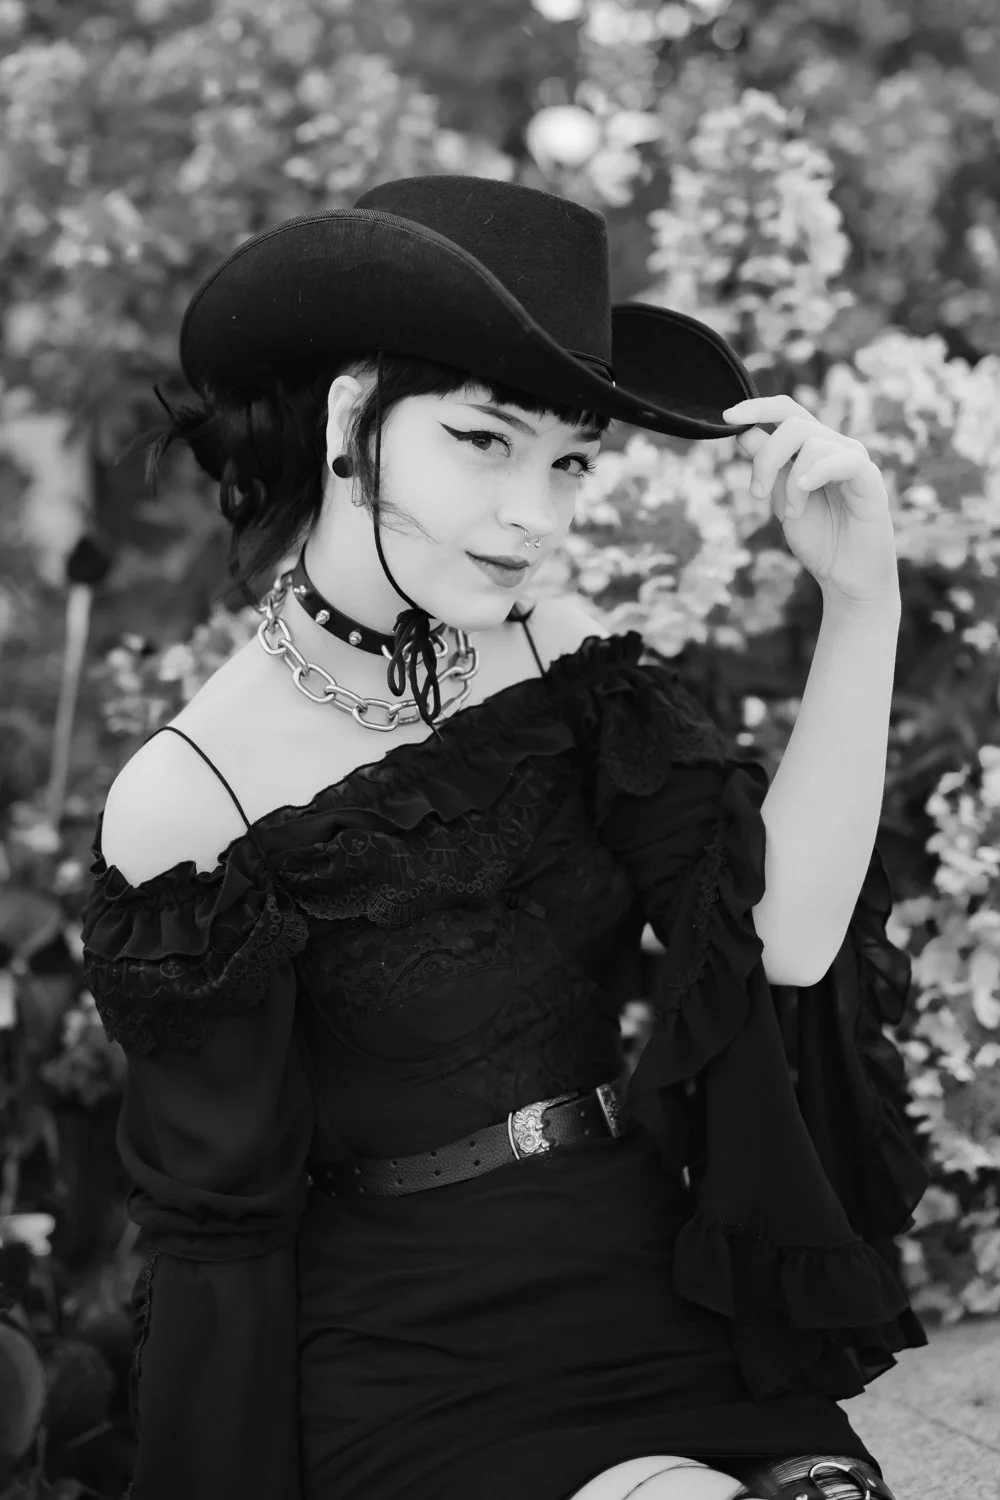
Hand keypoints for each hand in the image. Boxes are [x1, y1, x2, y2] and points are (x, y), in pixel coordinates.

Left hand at [722, 395, 899, 610]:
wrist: (846, 575)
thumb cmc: (818, 538)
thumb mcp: (780, 499)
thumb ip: (767, 467)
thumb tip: (743, 434)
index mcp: (810, 448)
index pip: (785, 411)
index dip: (756, 407)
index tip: (727, 418)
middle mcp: (833, 446)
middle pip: (792, 424)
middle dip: (765, 458)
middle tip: (757, 494)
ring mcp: (852, 459)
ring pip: (812, 442)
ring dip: (791, 482)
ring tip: (791, 513)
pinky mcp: (869, 478)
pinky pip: (842, 459)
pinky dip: (815, 473)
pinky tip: (803, 495)